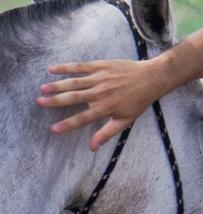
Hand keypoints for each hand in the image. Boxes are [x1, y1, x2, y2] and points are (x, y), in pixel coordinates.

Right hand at [40, 58, 169, 150]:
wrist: (151, 78)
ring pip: (74, 82)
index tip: (53, 129)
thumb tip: (92, 147)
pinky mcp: (101, 66)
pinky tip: (52, 69)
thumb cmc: (138, 101)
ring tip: (43, 88)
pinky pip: (80, 67)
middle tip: (40, 102)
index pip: (83, 119)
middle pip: (74, 98)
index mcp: (106, 108)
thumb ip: (107, 133)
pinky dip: (65, 67)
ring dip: (57, 85)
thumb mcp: (126, 120)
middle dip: (56, 101)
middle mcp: (101, 93)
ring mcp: (100, 79)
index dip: (67, 125)